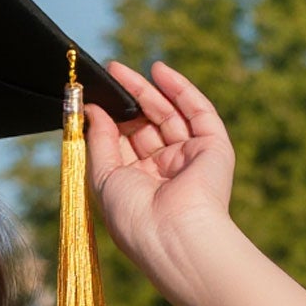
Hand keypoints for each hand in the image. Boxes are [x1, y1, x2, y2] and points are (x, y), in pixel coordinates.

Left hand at [83, 58, 238, 298]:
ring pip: (169, 114)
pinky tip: (158, 70)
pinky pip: (198, 111)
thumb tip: (92, 110)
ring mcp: (190, 158)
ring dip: (148, 90)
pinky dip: (179, 89)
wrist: (173, 234)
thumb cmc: (133, 216)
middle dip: (128, 100)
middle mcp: (165, 172)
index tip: (93, 98)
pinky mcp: (213, 147)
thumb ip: (98, 141)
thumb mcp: (103, 177)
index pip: (124, 145)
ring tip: (121, 70)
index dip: (110, 120)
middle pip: (146, 126)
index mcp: (139, 186)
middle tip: (109, 74)